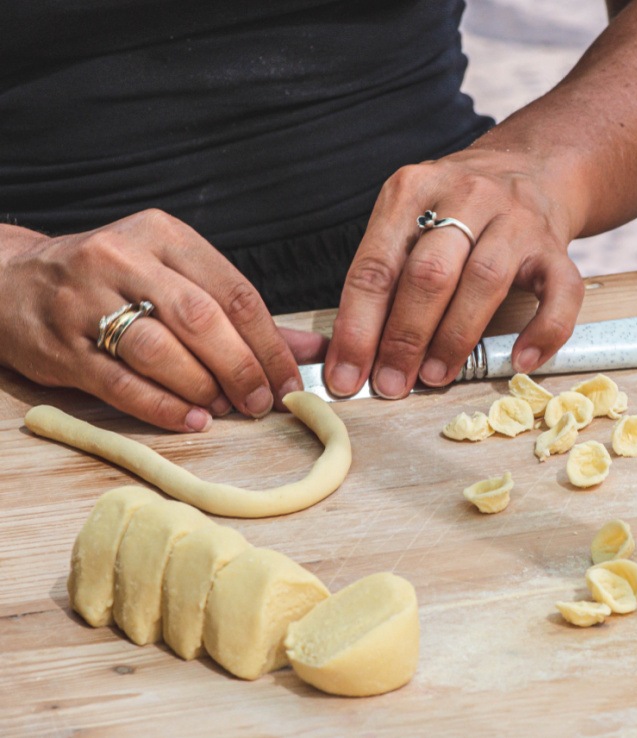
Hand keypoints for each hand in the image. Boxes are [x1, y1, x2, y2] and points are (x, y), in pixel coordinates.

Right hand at [0, 210, 305, 431]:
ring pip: (160, 349)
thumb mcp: (174, 276)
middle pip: (200, 319)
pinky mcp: (60, 344)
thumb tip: (313, 349)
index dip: (270, 343)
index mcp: (162, 234)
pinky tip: (190, 420)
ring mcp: (85, 300)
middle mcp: (122, 258)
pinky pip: (120, 382)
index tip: (291, 380)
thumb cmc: (112, 282)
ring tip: (225, 409)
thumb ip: (242, 314)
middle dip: (242, 368)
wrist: (11, 281)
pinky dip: (162, 407)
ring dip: (203, 387)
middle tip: (262, 402)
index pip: (233, 291)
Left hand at [325, 149, 584, 397]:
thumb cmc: (457, 208)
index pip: (375, 266)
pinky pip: (559, 293)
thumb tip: (357, 354)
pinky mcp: (556, 246)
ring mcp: (515, 220)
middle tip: (391, 384)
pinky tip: (521, 360)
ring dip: (455, 338)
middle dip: (404, 338)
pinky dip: (543, 331)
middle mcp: (465, 196)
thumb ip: (386, 273)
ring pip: (485, 281)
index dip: (357, 328)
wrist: (531, 166)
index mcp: (412, 189)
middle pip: (429, 274)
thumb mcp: (410, 216)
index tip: (346, 376)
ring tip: (436, 377)